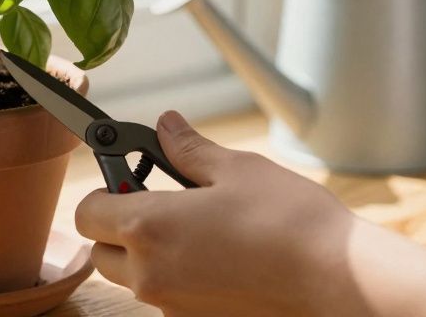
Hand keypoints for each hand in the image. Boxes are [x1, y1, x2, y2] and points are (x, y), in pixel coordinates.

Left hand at [76, 111, 357, 315]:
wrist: (338, 281)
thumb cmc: (289, 222)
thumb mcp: (236, 169)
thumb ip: (187, 149)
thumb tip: (165, 126)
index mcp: (148, 228)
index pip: (87, 211)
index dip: (104, 190)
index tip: (130, 176)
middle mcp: (150, 274)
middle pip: (101, 250)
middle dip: (119, 225)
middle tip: (160, 201)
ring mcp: (172, 306)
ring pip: (131, 278)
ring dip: (145, 254)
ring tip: (194, 229)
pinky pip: (166, 298)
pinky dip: (176, 277)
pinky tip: (216, 257)